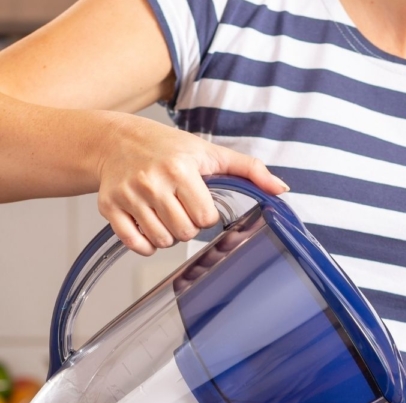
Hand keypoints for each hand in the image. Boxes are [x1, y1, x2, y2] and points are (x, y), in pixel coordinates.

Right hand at [96, 114, 288, 254]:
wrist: (115, 140)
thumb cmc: (167, 148)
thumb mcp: (210, 152)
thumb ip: (249, 169)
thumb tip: (281, 190)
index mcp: (180, 168)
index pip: (205, 218)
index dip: (206, 215)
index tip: (198, 202)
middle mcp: (152, 181)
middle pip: (184, 233)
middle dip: (187, 226)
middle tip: (181, 209)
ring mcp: (129, 196)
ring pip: (162, 241)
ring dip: (168, 235)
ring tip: (165, 215)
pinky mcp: (110, 208)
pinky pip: (136, 244)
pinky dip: (145, 244)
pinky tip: (148, 227)